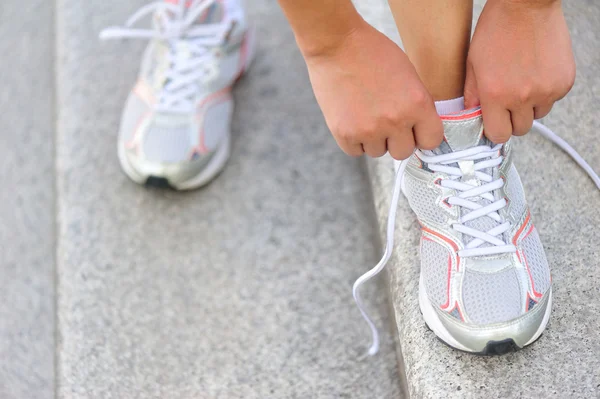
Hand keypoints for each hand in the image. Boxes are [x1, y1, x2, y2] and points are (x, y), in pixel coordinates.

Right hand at [302, 20, 442, 159]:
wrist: (337, 43)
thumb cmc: (373, 53)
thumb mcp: (408, 75)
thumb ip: (416, 105)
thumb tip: (418, 131)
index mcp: (417, 104)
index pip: (431, 141)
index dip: (422, 136)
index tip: (414, 131)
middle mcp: (395, 121)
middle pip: (403, 151)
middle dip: (396, 140)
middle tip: (385, 121)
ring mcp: (368, 130)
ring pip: (378, 152)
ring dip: (373, 139)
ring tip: (365, 114)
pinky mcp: (344, 133)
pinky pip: (356, 151)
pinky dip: (354, 140)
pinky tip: (352, 119)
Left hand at [464, 0, 575, 142]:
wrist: (526, 5)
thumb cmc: (496, 30)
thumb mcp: (473, 63)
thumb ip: (472, 94)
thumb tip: (471, 115)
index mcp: (495, 95)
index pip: (498, 135)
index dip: (495, 129)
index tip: (493, 121)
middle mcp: (522, 98)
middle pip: (519, 129)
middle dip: (511, 119)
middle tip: (506, 102)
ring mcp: (546, 90)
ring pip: (537, 115)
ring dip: (529, 106)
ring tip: (521, 83)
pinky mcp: (564, 82)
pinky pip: (553, 99)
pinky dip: (545, 92)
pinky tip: (536, 72)